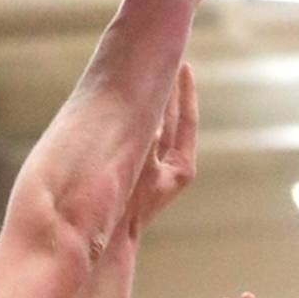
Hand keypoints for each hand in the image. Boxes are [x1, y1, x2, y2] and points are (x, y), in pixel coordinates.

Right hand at [125, 64, 198, 235]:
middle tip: (163, 60)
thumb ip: (150, 134)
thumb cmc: (130, 206)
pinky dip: (137, 117)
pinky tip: (130, 98)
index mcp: (182, 167)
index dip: (185, 91)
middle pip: (172, 118)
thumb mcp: (143, 164)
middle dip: (168, 92)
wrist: (112, 237)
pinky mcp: (135, 169)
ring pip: (156, 125)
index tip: (184, 65)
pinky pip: (139, 135)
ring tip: (147, 74)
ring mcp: (153, 168)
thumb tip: (155, 104)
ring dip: (152, 101)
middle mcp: (170, 165)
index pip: (186, 119)